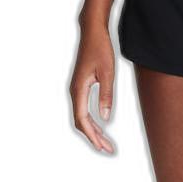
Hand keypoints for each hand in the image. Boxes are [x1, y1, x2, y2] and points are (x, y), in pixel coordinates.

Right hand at [71, 23, 115, 153]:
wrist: (92, 31)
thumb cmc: (100, 49)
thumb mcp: (108, 72)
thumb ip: (106, 95)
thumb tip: (105, 118)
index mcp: (78, 89)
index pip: (82, 120)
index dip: (92, 136)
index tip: (103, 147)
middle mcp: (74, 91)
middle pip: (80, 122)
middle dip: (93, 138)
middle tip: (108, 150)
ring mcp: (76, 89)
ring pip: (81, 117)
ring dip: (93, 131)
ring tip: (106, 143)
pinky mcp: (80, 87)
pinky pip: (83, 109)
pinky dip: (91, 121)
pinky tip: (101, 127)